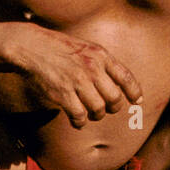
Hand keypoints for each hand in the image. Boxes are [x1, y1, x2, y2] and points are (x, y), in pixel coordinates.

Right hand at [4, 24, 142, 128]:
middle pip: (115, 98)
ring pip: (99, 109)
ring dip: (96, 115)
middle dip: (113, 107)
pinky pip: (79, 116)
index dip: (134, 92)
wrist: (31, 46)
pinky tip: (77, 120)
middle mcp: (92, 68)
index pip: (126, 77)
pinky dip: (80, 122)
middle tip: (107, 109)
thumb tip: (118, 82)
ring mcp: (78, 81)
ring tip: (91, 114)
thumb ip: (102, 63)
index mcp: (101, 55)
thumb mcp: (87, 48)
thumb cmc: (60, 48)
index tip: (137, 101)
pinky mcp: (63, 94)